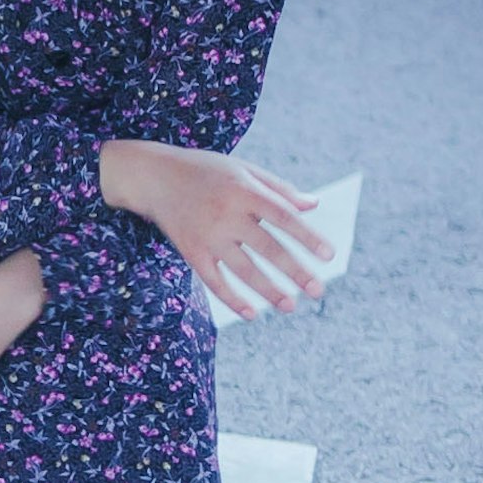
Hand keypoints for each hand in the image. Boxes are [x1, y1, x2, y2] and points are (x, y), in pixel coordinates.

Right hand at [100, 138, 331, 316]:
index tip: (328, 255)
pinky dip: (232, 299)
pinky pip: (214, 281)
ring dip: (268, 291)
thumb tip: (313, 206)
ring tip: (289, 306)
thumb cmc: (206, 170)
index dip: (307, 236)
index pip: (283, 217)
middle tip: (318, 291)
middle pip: (267, 248)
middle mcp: (226, 214)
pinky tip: (251, 313)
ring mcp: (207, 236)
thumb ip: (279, 188)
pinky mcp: (191, 251)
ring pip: (243, 270)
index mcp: (244, 191)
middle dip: (294, 272)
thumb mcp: (243, 169)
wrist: (153, 176)